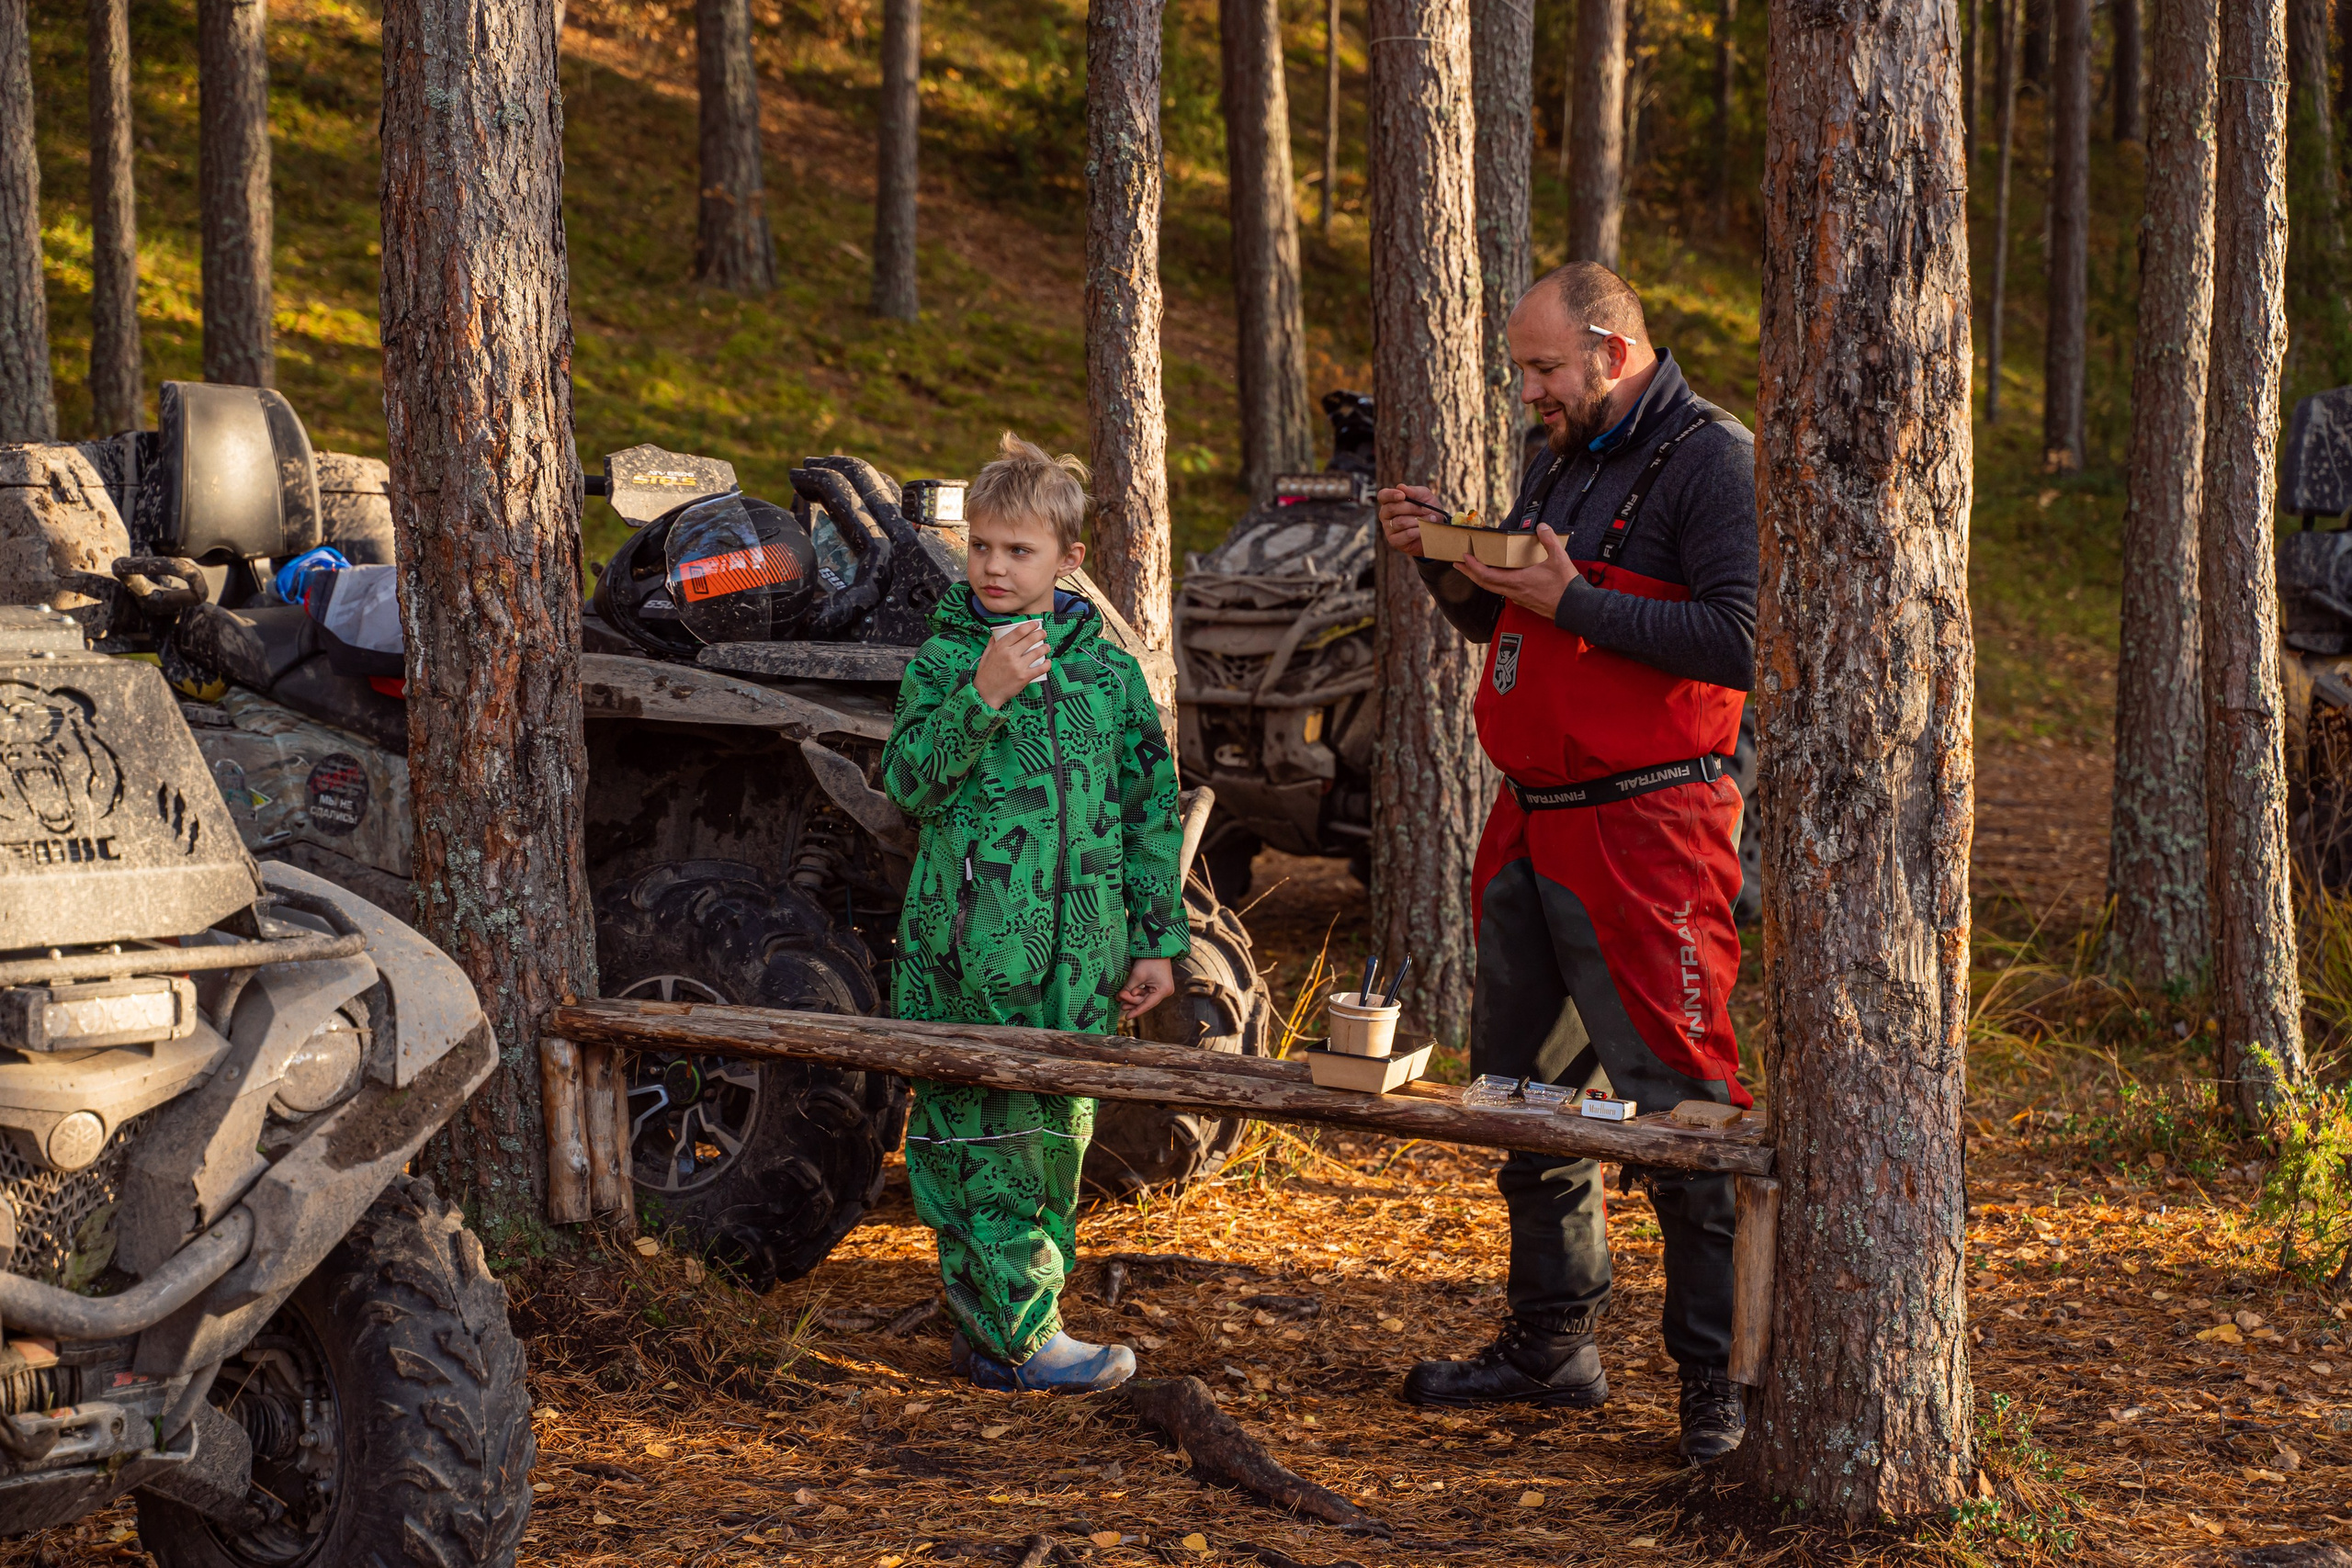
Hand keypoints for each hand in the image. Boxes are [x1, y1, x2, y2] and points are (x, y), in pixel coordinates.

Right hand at [974, 620, 1047, 707]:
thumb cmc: (986, 674)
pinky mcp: (1024, 677)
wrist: (987, 693)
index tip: (1035, 624)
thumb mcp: (986, 656)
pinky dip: (1047, 664)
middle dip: (1040, 634)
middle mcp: (1010, 655)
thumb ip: (992, 644)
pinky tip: (1048, 662)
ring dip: (1045, 647)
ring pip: (1037, 652)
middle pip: (1030, 639)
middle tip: (1043, 633)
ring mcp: (1018, 666)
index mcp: (1000, 647)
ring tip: (1047, 646)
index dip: (1029, 625)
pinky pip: (1040, 669)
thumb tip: (996, 634)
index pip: (1018, 632)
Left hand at [1117, 957, 1175, 1020]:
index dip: (1136, 1011)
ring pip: (1145, 997)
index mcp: (1163, 990)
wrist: (1157, 948)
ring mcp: (1163, 989)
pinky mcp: (1159, 986)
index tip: (1127, 1017)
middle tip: (1120, 1001)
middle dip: (1132, 1001)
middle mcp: (1166, 992)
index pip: (1147, 1004)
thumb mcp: (1137, 976)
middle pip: (1146, 1001)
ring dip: (1134, 997)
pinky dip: (1138, 992)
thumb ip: (1128, 989)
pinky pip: (1147, 992)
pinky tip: (1128, 994)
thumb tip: (1119, 999)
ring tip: (1121, 1000)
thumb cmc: (1148, 961)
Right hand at [1377, 485, 1446, 557]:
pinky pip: (1406, 534)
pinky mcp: (1394, 541)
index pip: (1383, 495)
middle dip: (1412, 508)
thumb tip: (1401, 487)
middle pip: (1392, 509)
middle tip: (1427, 510)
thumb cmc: (1428, 511)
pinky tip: (1424, 530)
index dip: (1390, 495)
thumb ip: (1414, 491)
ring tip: (1430, 520)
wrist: (1436, 530)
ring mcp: (1388, 528)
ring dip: (1418, 520)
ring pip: (1400, 522)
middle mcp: (1385, 514)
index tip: (1402, 496)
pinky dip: (1418, 531)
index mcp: (1390, 501)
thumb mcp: (1425, 497)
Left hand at [1456, 525, 1577, 619]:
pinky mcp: (1524, 601)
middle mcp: (1514, 591)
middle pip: (1484, 583)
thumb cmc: (1566, 587)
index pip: (1487, 575)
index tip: (1465, 557)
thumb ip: (1549, 540)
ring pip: (1492, 588)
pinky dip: (1494, 583)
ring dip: (1480, 578)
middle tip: (1458, 564)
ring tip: (1473, 569)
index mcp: (1517, 581)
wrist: (1575, 608)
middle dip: (1469, 573)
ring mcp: (1518, 598)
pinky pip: (1503, 591)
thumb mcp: (1559, 559)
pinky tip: (1497, 577)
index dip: (1473, 566)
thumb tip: (1542, 527)